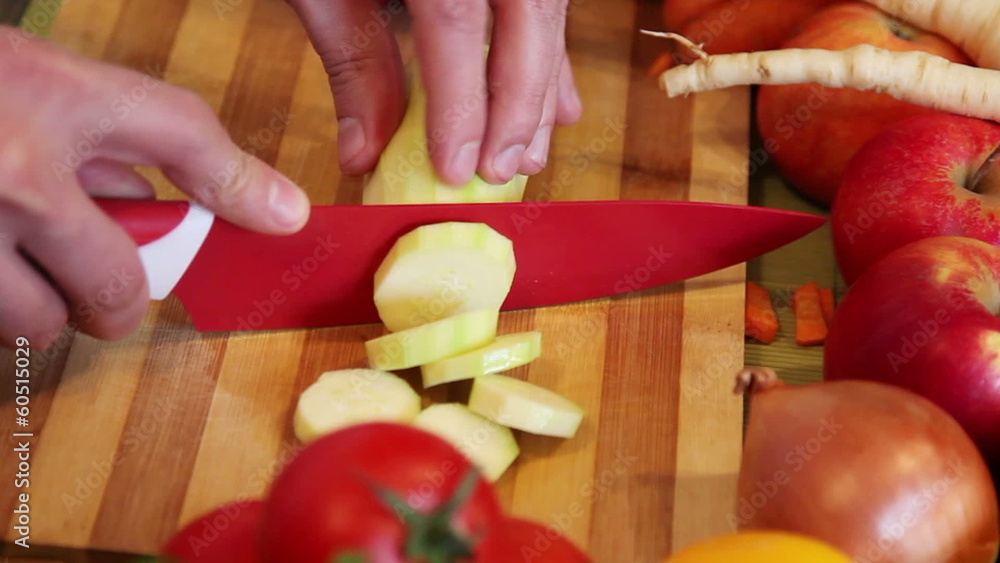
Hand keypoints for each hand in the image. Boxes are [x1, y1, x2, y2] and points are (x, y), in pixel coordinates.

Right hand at [0, 26, 310, 349]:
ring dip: (45, 311)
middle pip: (115, 286)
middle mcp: (12, 174)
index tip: (281, 219)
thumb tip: (172, 203)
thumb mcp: (44, 80)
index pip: (183, 138)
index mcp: (55, 102)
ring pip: (39, 324)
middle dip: (117, 297)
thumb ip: (119, 141)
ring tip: (26, 269)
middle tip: (107, 281)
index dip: (241, 187)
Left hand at [287, 0, 582, 185]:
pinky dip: (553, 60)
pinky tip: (559, 106)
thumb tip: (365, 153)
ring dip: (543, 93)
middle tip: (502, 170)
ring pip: (548, 15)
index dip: (462, 104)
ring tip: (529, 153)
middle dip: (519, 106)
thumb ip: (354, 62)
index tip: (458, 169)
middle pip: (528, 19)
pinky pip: (550, 6)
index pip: (457, 21)